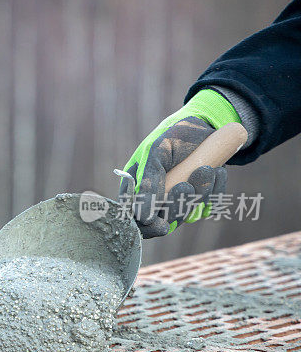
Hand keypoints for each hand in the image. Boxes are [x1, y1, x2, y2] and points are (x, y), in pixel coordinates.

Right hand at [119, 89, 241, 237]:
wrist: (205, 124)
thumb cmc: (173, 135)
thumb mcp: (156, 152)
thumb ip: (148, 183)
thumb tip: (142, 217)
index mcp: (137, 188)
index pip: (136, 220)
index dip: (147, 227)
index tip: (161, 224)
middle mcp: (157, 198)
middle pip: (164, 223)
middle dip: (178, 206)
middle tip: (185, 186)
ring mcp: (180, 199)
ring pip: (189, 215)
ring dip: (200, 193)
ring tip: (206, 169)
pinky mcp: (201, 198)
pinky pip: (209, 207)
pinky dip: (215, 191)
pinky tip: (216, 171)